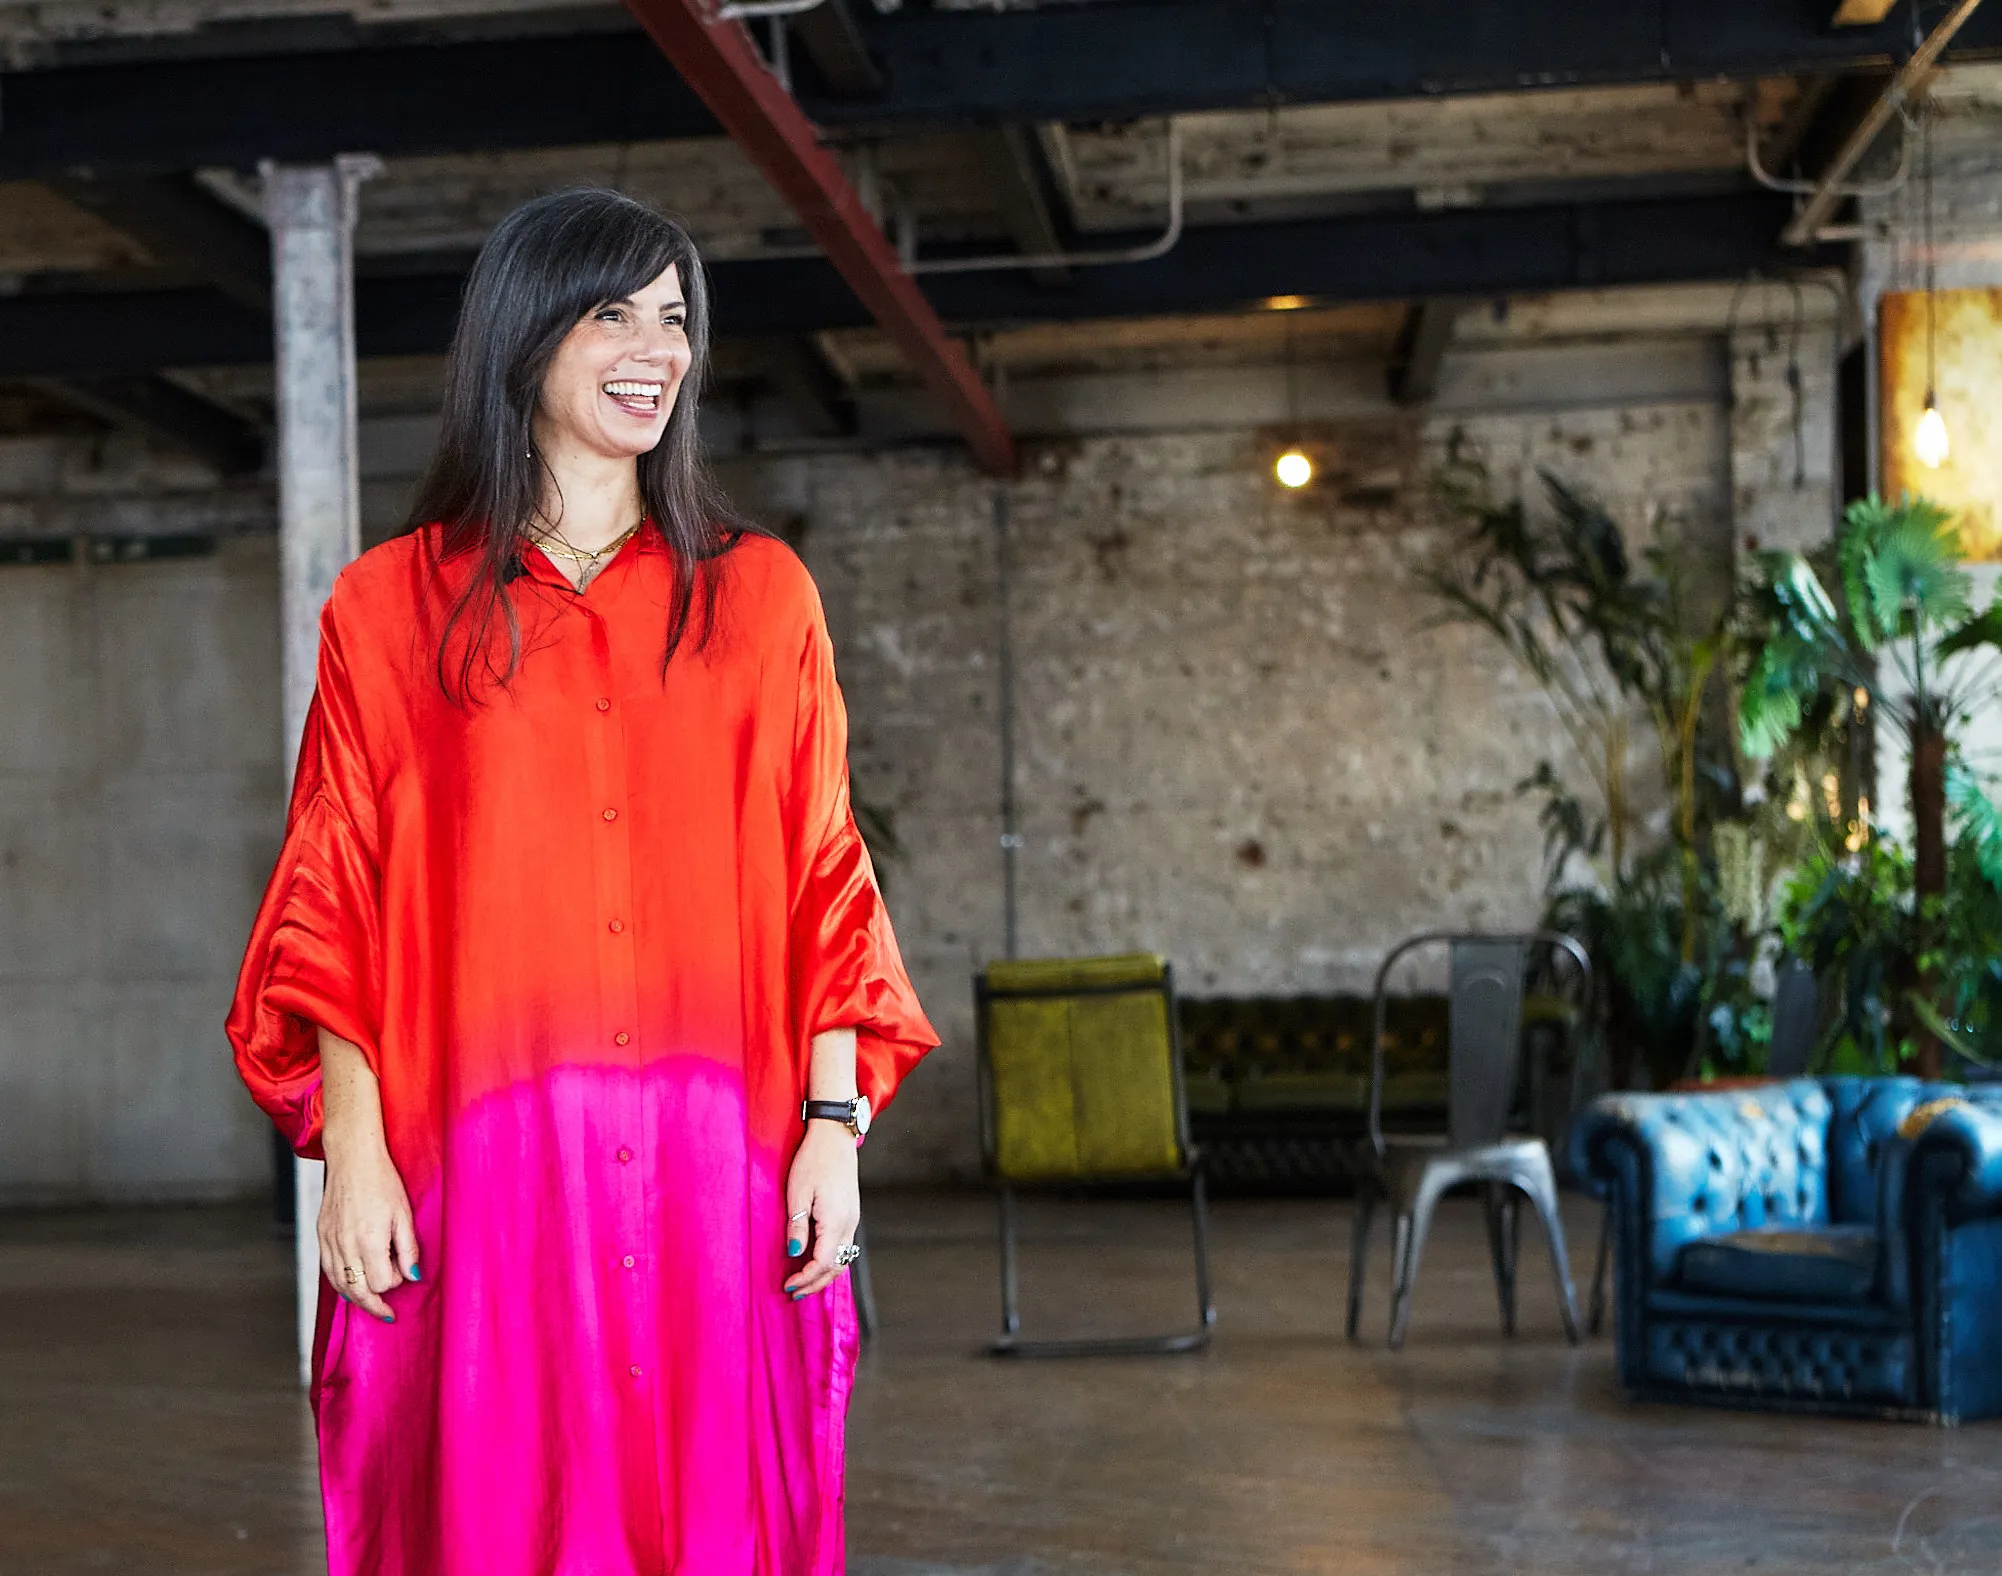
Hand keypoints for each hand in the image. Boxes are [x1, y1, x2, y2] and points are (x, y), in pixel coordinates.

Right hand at [318, 1135, 419, 1322]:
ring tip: (370, 1302)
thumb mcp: (404, 1214)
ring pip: (339, 1285)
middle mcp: (346, 1245)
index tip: (402, 1271)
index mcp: (369, 1240)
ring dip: (355, 1297)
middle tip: (386, 1314)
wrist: (353, 1160)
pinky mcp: (322, 1236)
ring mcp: (330, 1242)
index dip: (393, 1283)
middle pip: (357, 1291)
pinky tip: (351, 1283)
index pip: (380, 1283)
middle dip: (373, 1305)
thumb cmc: (383, 1182)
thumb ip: (408, 1249)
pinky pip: (328, 1270)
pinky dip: (340, 1282)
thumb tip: (413, 1276)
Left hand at [783, 1119, 859, 1299]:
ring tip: (805, 1282)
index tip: (788, 1285)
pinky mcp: (851, 1213)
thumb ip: (797, 1226)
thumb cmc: (813, 1160)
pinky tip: (818, 1262)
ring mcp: (853, 1219)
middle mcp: (849, 1224)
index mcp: (836, 1221)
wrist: (834, 1137)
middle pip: (837, 1266)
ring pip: (844, 1258)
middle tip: (795, 1293)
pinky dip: (832, 1261)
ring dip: (825, 1274)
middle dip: (815, 1284)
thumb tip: (795, 1253)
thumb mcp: (797, 1193)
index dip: (805, 1278)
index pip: (823, 1263)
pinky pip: (844, 1246)